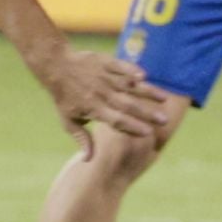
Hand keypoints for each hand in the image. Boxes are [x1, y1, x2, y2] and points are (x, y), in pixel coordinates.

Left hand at [33, 47, 169, 156]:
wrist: (56, 66)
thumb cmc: (64, 97)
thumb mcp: (68, 120)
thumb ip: (82, 138)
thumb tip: (88, 159)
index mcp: (94, 109)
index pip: (117, 120)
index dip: (133, 127)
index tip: (149, 133)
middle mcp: (101, 94)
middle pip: (127, 105)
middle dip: (147, 113)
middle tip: (164, 120)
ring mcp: (104, 77)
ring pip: (129, 86)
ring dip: (147, 92)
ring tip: (164, 98)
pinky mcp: (105, 62)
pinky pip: (120, 66)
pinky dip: (131, 70)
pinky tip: (144, 76)